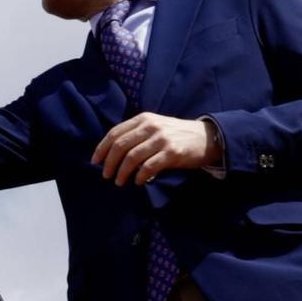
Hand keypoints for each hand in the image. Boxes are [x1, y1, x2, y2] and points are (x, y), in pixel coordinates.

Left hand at [92, 113, 215, 185]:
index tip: (95, 161)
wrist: (206, 137)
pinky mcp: (172, 152)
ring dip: (122, 173)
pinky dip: (140, 176)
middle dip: (109, 163)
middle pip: (120, 146)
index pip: (115, 133)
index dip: (102, 148)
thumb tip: (111, 152)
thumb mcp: (155, 127)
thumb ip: (136, 134)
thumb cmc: (176, 135)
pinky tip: (138, 182)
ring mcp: (162, 139)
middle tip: (106, 175)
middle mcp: (151, 126)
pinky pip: (149, 167)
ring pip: (132, 158)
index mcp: (144, 119)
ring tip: (119, 182)